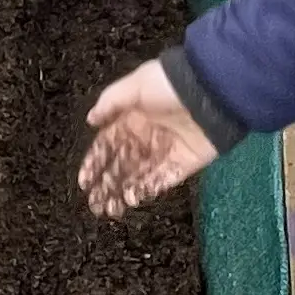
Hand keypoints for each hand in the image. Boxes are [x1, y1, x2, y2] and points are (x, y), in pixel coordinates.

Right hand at [80, 58, 219, 215]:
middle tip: (93, 203)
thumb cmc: (170, 84)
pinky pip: (160, 181)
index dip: (95, 162)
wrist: (210, 93)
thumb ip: (110, 102)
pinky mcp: (183, 165)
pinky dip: (145, 191)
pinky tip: (129, 200)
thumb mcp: (135, 85)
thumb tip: (91, 120)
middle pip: (121, 165)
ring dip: (121, 193)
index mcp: (132, 117)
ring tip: (107, 210)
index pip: (108, 144)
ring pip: (138, 177)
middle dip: (106, 184)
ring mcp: (164, 152)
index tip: (84, 181)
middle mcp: (146, 137)